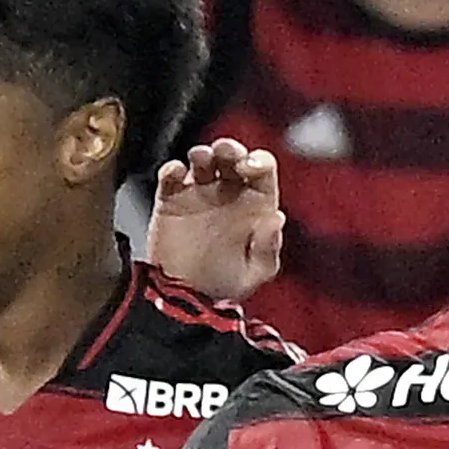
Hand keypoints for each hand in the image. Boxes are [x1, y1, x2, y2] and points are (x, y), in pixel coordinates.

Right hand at [146, 140, 284, 304]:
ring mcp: (199, 193)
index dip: (258, 161)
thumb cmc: (223, 287)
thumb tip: (277, 218)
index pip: (262, 169)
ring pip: (202, 159)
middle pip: (232, 156)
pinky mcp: (171, 200)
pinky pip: (171, 176)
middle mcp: (228, 193)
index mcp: (254, 204)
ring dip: (203, 153)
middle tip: (226, 153)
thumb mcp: (254, 274)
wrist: (184, 300)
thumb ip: (268, 248)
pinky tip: (175, 174)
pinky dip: (172, 170)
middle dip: (230, 148)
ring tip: (202, 160)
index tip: (249, 169)